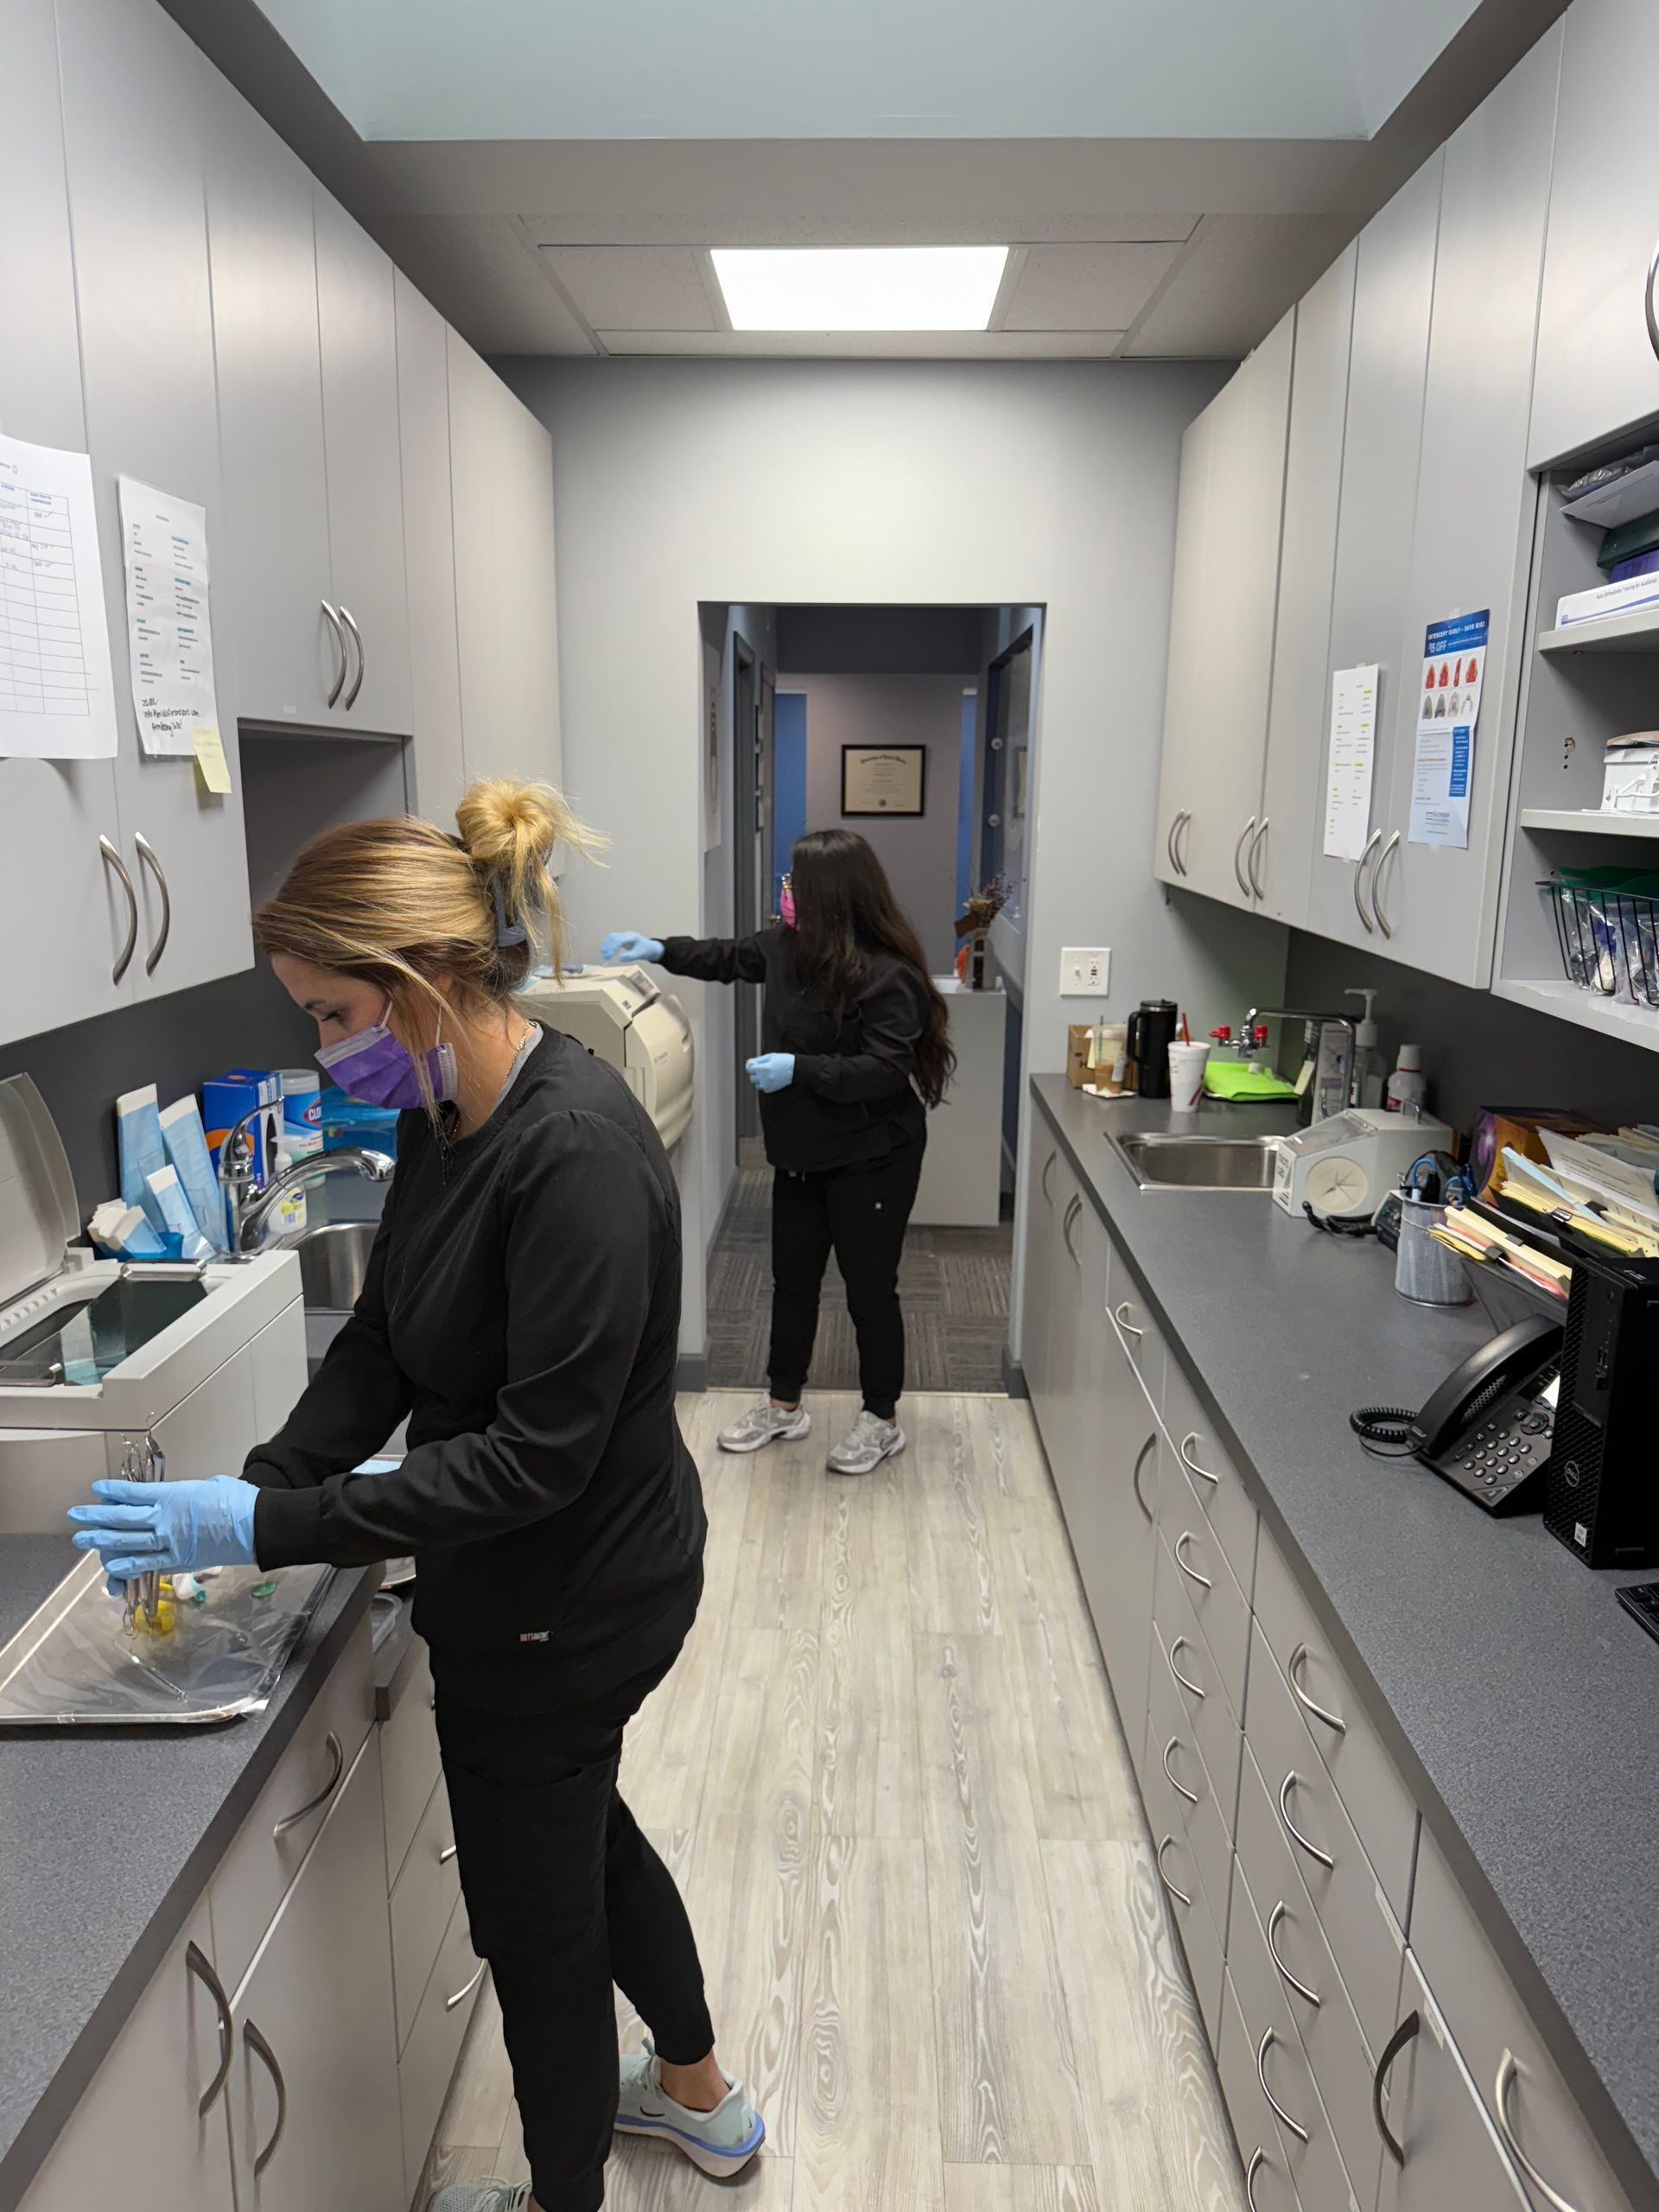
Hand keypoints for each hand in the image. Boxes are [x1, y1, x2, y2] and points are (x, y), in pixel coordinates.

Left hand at [68, 1475, 257, 1584]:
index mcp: (173, 1495)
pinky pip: (146, 1564)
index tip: (97, 1488)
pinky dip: (127, 1565)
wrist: (257, 1526)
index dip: (112, 1490)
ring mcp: (169, 1542)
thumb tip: (191, 1495)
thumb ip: (193, 1491)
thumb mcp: (212, 1485)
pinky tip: (110, 1565)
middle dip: (96, 1516)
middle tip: (76, 1514)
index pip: (133, 1493)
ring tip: (82, 1538)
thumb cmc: (240, 1502)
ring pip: (127, 1541)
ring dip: (102, 1540)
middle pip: (122, 1517)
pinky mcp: (178, 1561)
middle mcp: (165, 1518)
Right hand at [600, 932, 663, 962]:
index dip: (613, 948)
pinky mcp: (622, 938)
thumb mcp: (639, 955)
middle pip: (613, 937)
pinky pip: (612, 939)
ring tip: (604, 955)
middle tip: (605, 958)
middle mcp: (627, 934)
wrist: (650, 947)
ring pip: (611, 937)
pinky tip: (605, 952)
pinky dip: (608, 944)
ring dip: (606, 945)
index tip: (609, 956)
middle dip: (608, 947)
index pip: (619, 940)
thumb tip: (619, 959)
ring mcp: (624, 935)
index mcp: (632, 937)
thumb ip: (630, 956)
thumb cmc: (645, 951)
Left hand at [746, 1053, 795, 1093]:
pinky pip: (762, 1087)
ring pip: (756, 1084)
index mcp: (764, 1068)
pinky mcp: (771, 1089)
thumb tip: (748, 1063)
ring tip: (767, 1074)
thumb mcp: (770, 1056)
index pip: (749, 1069)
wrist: (795, 1069)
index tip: (754, 1064)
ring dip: (758, 1079)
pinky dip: (764, 1084)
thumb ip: (758, 1060)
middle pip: (751, 1077)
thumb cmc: (783, 1060)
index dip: (751, 1066)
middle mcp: (764, 1078)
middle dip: (755, 1073)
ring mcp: (767, 1085)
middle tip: (763, 1068)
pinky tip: (770, 1078)